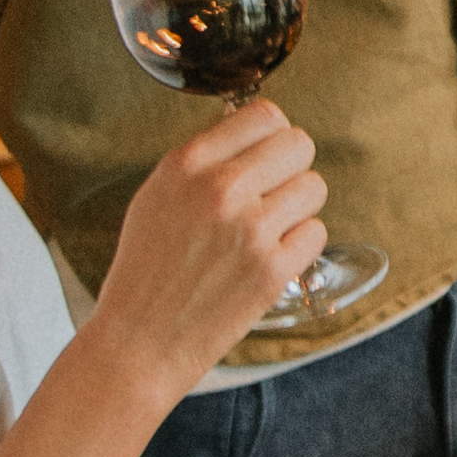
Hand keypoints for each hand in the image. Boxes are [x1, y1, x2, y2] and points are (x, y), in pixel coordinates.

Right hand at [92, 102, 329, 378]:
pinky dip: (299, 246)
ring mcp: (250, 229)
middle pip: (299, 144)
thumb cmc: (146, 270)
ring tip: (267, 230)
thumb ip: (202, 162)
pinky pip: (316, 233)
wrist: (140, 341)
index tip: (264, 156)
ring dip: (298, 207)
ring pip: (314, 187)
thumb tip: (253, 134)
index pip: (264, 115)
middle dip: (291, 167)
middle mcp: (220, 189)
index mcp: (187, 165)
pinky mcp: (273, 269)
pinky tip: (269, 259)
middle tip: (271, 195)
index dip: (271, 136)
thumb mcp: (156, 197)